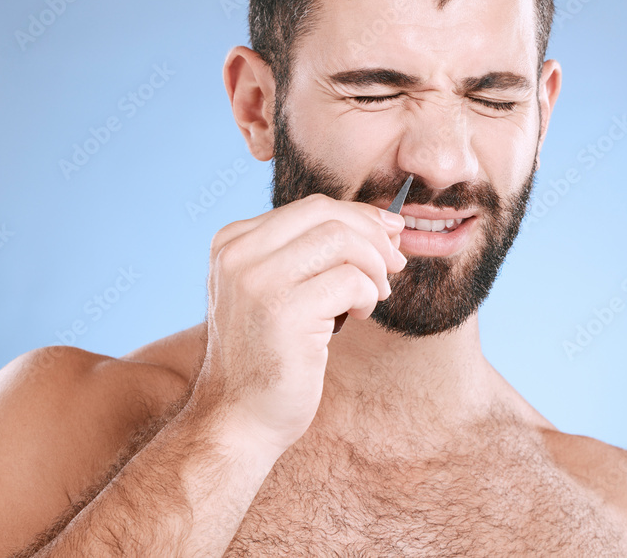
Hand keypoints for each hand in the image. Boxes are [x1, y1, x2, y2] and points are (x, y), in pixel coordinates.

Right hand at [193, 193, 406, 455]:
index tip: (389, 238)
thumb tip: (384, 224)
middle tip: (394, 266)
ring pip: (342, 240)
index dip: (359, 218)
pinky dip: (367, 295)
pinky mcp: (284, 311)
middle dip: (373, 236)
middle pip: (326, 214)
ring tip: (373, 296)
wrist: (239, 418)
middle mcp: (238, 254)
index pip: (310, 208)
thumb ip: (309, 253)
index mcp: (232, 242)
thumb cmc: (268, 355)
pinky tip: (357, 316)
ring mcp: (257, 281)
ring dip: (373, 266)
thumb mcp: (276, 290)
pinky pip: (350, 280)